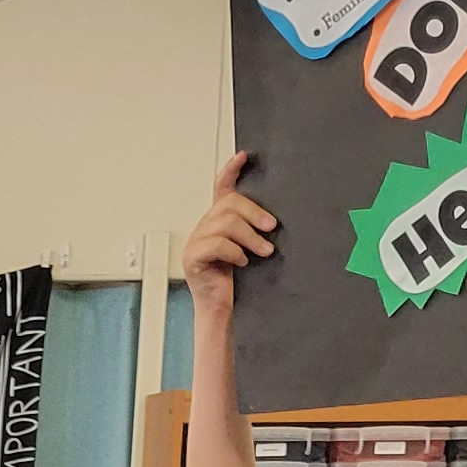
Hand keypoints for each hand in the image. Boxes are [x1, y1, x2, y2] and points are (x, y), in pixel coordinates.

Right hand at [182, 151, 277, 320]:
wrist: (221, 310)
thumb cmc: (235, 282)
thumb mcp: (247, 248)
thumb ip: (251, 230)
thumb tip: (273, 219)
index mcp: (215, 222)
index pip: (219, 188)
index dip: (230, 170)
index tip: (243, 156)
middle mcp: (203, 228)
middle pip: (228, 203)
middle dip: (254, 214)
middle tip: (271, 228)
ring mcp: (194, 242)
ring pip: (225, 223)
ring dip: (250, 236)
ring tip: (264, 250)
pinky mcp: (192, 258)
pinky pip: (216, 244)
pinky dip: (234, 251)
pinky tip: (242, 262)